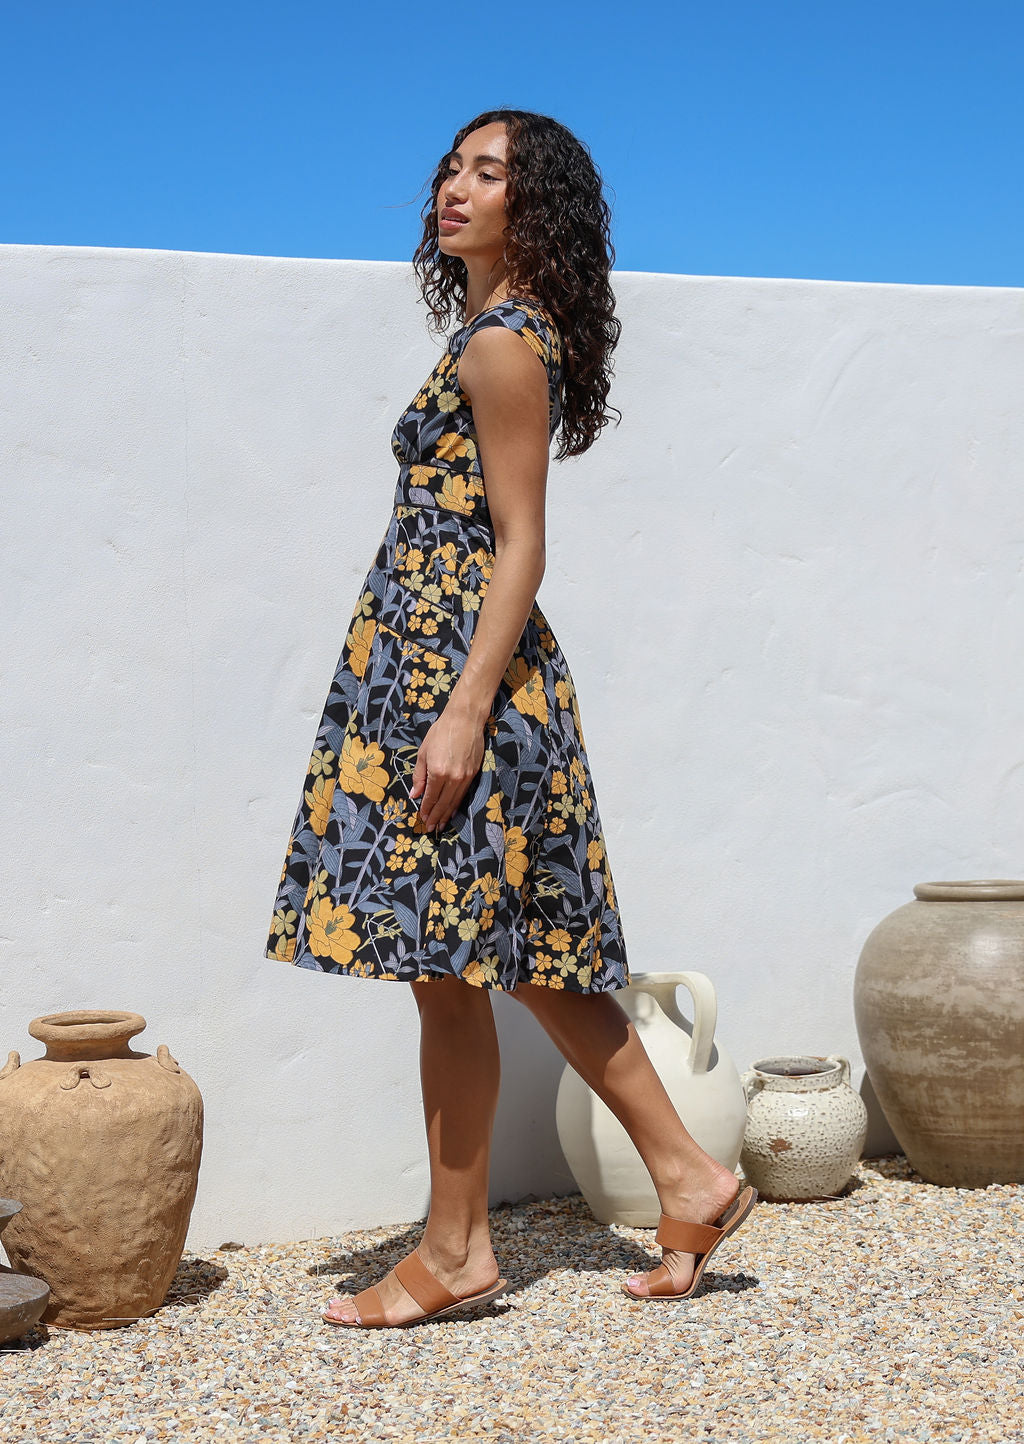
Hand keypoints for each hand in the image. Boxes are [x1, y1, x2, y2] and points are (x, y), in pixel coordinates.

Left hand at [410, 707, 485, 830]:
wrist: (465, 720)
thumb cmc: (441, 732)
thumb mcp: (423, 752)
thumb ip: (419, 776)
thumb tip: (415, 795)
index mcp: (437, 771)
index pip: (430, 797)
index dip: (425, 809)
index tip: (422, 819)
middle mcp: (452, 777)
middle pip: (443, 803)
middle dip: (435, 817)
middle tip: (430, 828)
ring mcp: (465, 777)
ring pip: (454, 801)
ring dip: (446, 814)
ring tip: (441, 824)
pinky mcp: (473, 774)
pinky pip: (463, 794)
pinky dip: (456, 804)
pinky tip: (452, 811)